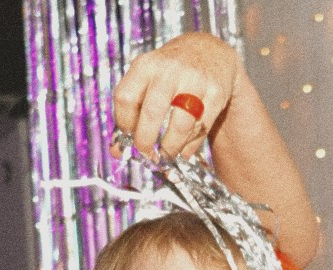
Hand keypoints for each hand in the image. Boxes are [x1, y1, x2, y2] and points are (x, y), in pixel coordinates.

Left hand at [111, 31, 240, 160]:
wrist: (208, 51)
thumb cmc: (169, 73)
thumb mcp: (146, 79)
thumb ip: (130, 111)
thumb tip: (116, 151)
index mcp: (146, 65)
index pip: (125, 98)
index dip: (123, 124)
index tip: (128, 136)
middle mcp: (169, 70)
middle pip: (152, 113)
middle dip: (145, 141)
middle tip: (145, 154)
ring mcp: (195, 81)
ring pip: (180, 125)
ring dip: (170, 148)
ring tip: (165, 156)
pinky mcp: (216, 93)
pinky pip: (201, 128)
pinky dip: (190, 146)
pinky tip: (183, 150)